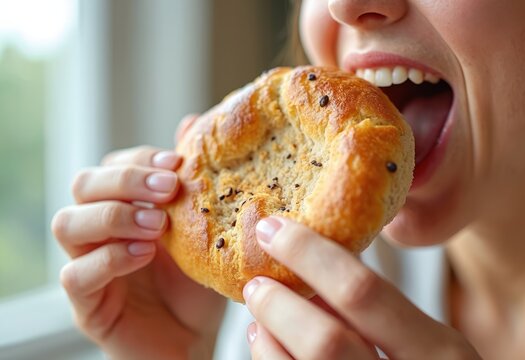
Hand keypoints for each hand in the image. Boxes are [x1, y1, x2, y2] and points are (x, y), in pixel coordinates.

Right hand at [52, 137, 224, 358]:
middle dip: (125, 181)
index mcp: (125, 207)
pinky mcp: (86, 304)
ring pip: (68, 223)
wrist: (195, 340)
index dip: (140, 160)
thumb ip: (193, 182)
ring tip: (157, 225)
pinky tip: (144, 254)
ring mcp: (87, 265)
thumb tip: (192, 122)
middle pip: (83, 185)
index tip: (176, 163)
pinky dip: (110, 259)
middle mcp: (100, 231)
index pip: (113, 166)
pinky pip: (76, 274)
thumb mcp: (204, 230)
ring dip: (114, 216)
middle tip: (167, 189)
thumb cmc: (197, 283)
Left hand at [242, 217, 480, 359]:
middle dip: (280, 306)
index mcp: (440, 353)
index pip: (363, 293)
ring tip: (259, 319)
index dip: (310, 256)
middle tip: (257, 283)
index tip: (275, 229)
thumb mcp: (432, 347)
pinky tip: (268, 349)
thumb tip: (316, 270)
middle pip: (325, 343)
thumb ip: (386, 315)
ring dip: (270, 341)